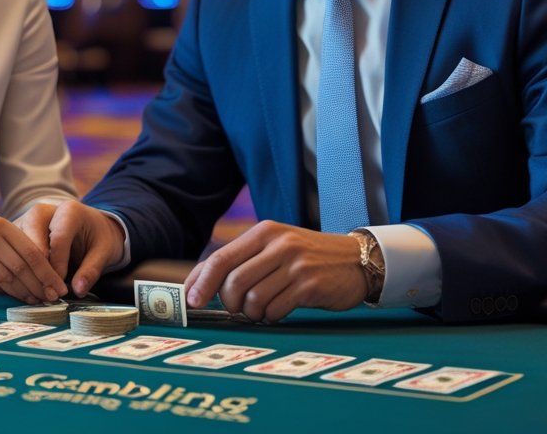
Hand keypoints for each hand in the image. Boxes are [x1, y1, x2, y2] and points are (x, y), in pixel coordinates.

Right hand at [0, 212, 65, 303]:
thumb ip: (16, 247)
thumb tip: (45, 278)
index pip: (30, 252)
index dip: (47, 274)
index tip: (58, 288)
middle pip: (18, 269)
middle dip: (37, 287)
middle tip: (49, 300)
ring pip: (2, 281)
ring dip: (20, 294)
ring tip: (32, 300)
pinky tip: (6, 295)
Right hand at [16, 200, 124, 296]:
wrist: (89, 226)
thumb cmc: (97, 237)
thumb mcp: (104, 251)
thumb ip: (92, 269)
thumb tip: (78, 290)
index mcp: (68, 210)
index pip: (58, 238)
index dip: (58, 266)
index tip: (61, 288)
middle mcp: (42, 211)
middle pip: (31, 239)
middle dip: (37, 270)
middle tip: (47, 294)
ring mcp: (26, 220)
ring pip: (16, 247)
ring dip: (24, 272)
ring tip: (37, 295)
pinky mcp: (17, 234)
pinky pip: (12, 253)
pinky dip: (17, 272)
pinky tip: (28, 289)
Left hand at [183, 221, 367, 321]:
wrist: (356, 260)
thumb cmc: (307, 257)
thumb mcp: (275, 247)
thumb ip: (242, 260)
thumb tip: (199, 282)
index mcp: (264, 232)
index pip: (220, 258)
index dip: (200, 282)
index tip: (190, 301)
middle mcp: (278, 244)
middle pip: (233, 282)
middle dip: (229, 303)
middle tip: (238, 308)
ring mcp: (295, 265)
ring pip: (252, 299)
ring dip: (252, 312)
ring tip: (263, 309)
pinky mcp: (309, 285)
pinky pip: (275, 310)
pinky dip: (271, 316)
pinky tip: (280, 309)